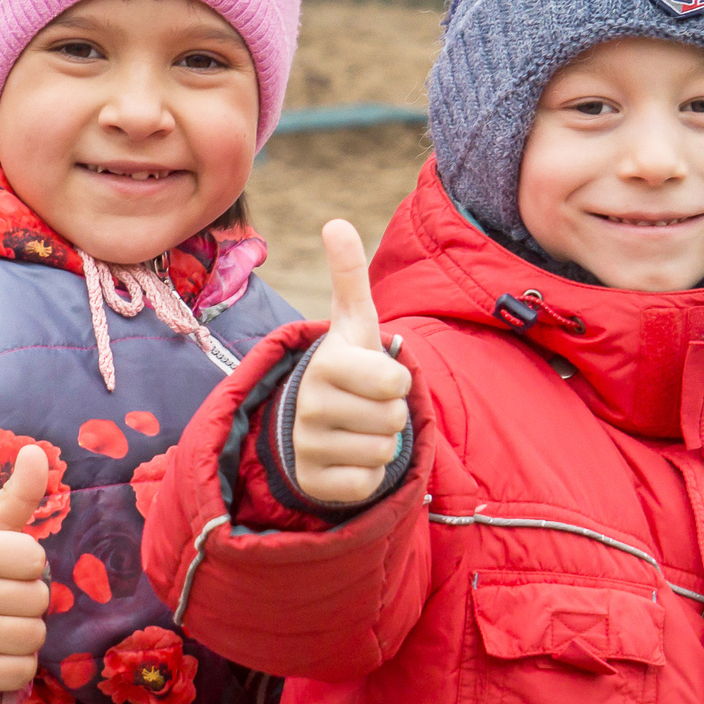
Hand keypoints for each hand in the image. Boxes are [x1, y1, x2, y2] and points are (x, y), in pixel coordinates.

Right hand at [291, 220, 413, 504]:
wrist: (308, 421)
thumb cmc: (345, 368)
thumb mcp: (352, 324)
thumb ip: (349, 275)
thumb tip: (335, 221)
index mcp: (325, 364)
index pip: (395, 383)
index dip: (397, 381)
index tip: (376, 375)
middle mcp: (309, 405)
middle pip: (393, 419)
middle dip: (390, 414)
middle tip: (364, 405)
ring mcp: (307, 446)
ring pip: (383, 451)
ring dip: (380, 442)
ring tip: (356, 428)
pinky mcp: (313, 482)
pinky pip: (368, 482)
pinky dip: (366, 473)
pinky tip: (346, 457)